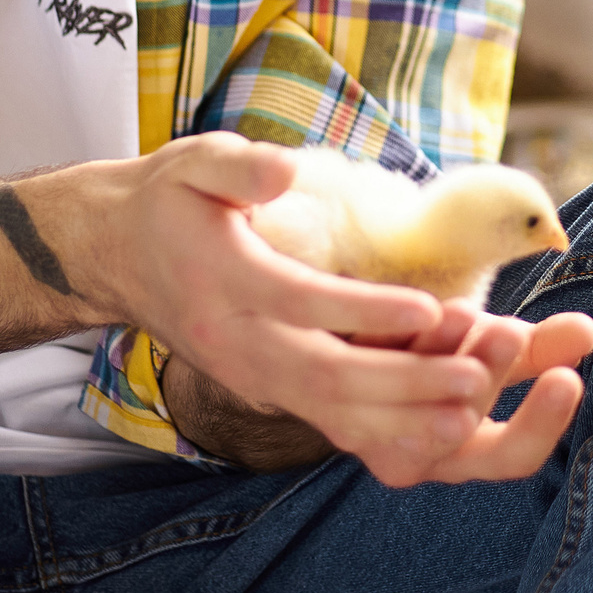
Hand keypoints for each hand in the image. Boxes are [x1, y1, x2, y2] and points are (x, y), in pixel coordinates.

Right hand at [52, 133, 590, 476]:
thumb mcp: (191, 162)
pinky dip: (385, 430)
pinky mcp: (268, 391)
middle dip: (403, 383)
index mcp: (224, 280)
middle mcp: (237, 341)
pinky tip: (443, 430)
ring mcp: (251, 376)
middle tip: (475, 377)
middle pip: (324, 376)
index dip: (364, 312)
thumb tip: (284, 171)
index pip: (299, 302)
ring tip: (474, 409)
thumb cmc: (169, 202)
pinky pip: (329, 421)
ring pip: (331, 411)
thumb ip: (237, 166)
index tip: (429, 309)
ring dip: (404, 417)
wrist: (117, 256)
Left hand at [351, 302, 592, 488]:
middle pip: (462, 426)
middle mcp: (416, 457)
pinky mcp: (330, 393)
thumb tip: (588, 331)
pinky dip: (400, 340)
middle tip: (508, 333)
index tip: (568, 378)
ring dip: (443, 355)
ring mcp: (368, 430)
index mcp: (464, 455)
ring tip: (466, 314)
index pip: (512, 457)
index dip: (541, 424)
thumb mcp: (492, 358)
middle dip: (490, 376)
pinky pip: (369, 368)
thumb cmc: (437, 359)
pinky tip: (428, 313)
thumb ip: (539, 350)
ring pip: (412, 401)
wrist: (352, 349)